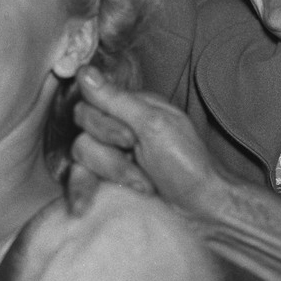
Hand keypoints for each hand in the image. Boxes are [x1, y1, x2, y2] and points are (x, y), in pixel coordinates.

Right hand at [70, 67, 225, 214]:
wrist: (201, 208)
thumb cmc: (187, 165)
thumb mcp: (154, 126)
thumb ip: (117, 100)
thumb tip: (84, 72)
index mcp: (135, 107)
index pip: (91, 103)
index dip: (104, 124)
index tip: (129, 139)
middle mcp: (121, 126)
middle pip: (84, 129)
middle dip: (113, 150)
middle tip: (140, 158)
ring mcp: (114, 153)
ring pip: (82, 154)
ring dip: (114, 171)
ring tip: (143, 183)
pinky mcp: (110, 178)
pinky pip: (79, 178)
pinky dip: (80, 191)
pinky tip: (81, 208)